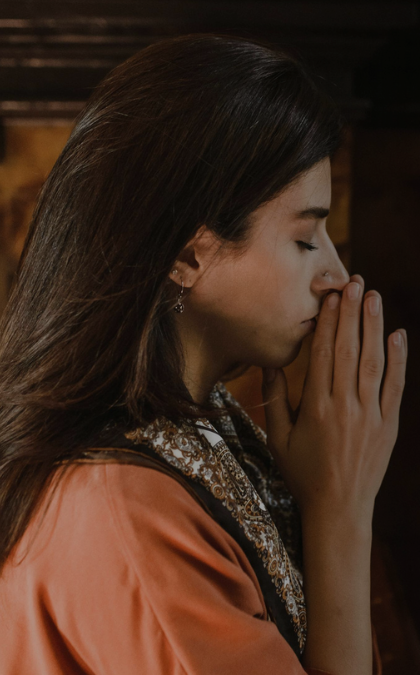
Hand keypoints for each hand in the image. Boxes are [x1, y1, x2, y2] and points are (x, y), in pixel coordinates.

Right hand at [262, 274, 406, 521]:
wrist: (338, 510)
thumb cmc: (302, 473)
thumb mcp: (277, 438)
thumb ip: (273, 398)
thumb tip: (268, 362)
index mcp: (315, 408)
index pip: (322, 354)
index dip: (327, 322)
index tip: (329, 296)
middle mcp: (345, 407)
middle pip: (348, 350)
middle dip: (351, 313)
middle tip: (354, 283)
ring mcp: (371, 416)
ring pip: (373, 362)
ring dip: (374, 327)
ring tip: (373, 297)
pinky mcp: (389, 426)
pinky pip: (395, 387)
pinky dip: (398, 360)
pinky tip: (398, 335)